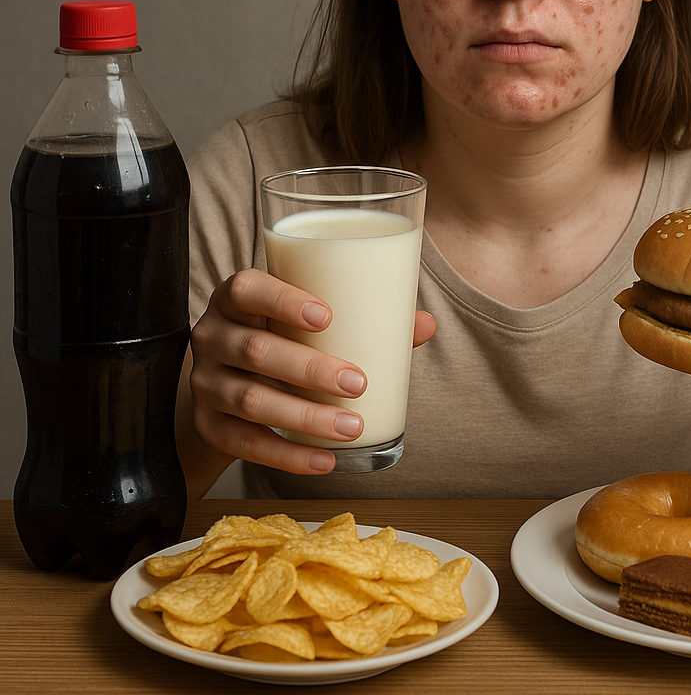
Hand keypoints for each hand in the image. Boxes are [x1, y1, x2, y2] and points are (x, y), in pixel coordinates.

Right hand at [186, 268, 436, 476]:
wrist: (228, 386)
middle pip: (255, 350)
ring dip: (306, 417)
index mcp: (237, 299)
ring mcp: (205, 383)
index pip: (246, 288)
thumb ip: (363, 319)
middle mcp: (213, 336)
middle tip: (358, 383)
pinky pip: (245, 445)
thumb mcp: (308, 322)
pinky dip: (288, 456)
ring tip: (352, 427)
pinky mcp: (207, 426)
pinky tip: (324, 460)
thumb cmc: (283, 339)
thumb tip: (425, 323)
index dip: (282, 300)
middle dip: (310, 370)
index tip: (328, 316)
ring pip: (251, 401)